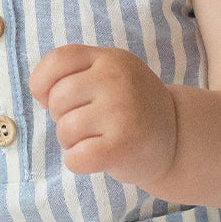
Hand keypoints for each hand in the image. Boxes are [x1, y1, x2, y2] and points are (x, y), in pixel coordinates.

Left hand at [29, 43, 177, 190]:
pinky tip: (97, 158)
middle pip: (57, 100)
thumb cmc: (131, 108)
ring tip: (98, 139)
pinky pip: (75, 158)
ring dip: (73, 142)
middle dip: (63, 118)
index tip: (52, 99)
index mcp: (110, 59)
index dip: (43, 83)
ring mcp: (121, 111)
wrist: (179, 138)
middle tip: (90, 125)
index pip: (57, 60)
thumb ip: (76, 74)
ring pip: (64, 130)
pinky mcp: (123, 145)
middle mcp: (117, 79)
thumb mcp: (111, 75)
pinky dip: (78, 162)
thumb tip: (41, 93)